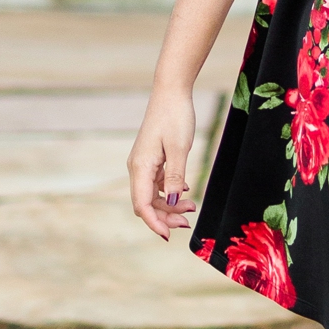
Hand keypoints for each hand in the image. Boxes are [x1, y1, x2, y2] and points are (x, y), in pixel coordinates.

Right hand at [128, 93, 197, 239]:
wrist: (171, 92)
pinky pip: (156, 183)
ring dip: (169, 205)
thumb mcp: (179, 148)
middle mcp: (137, 168)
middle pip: (145, 203)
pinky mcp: (150, 158)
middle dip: (164, 216)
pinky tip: (184, 191)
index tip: (169, 236)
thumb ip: (175, 177)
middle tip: (188, 222)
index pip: (142, 205)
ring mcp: (142, 163)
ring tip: (191, 206)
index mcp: (140, 167)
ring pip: (151, 195)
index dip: (154, 223)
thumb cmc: (175, 117)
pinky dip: (169, 191)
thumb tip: (171, 202)